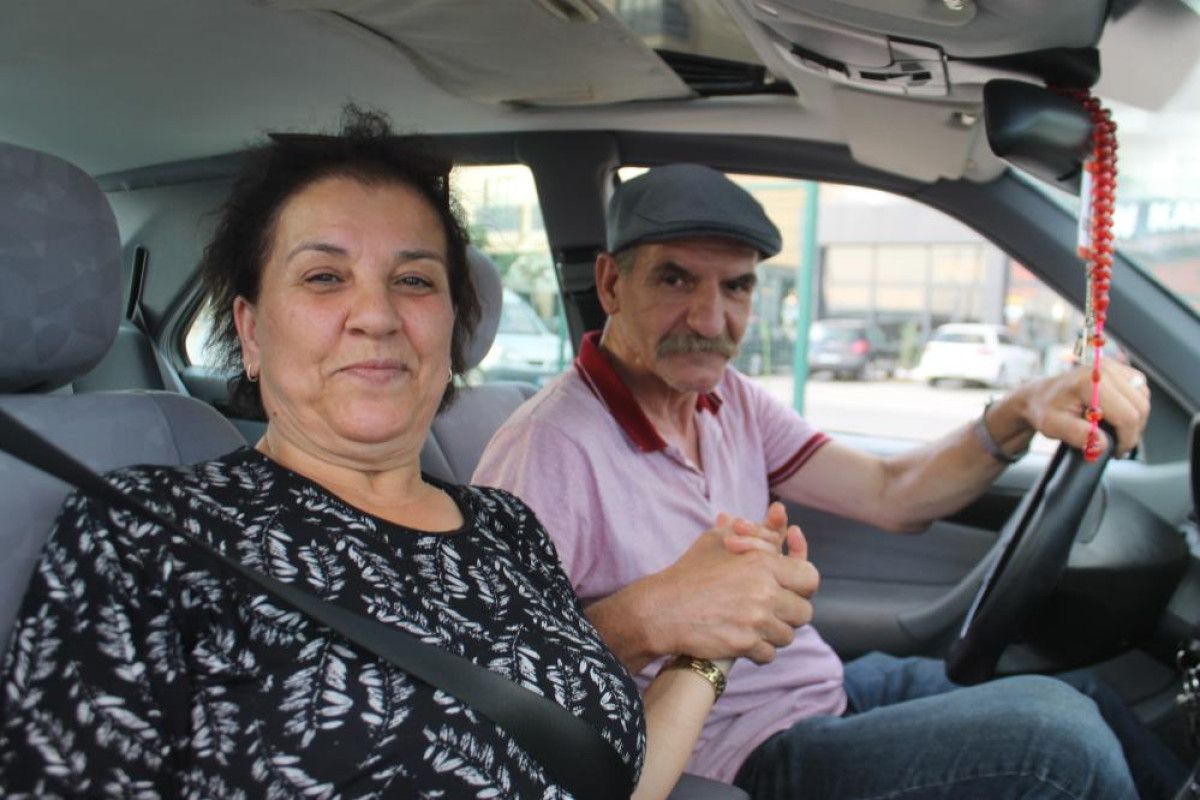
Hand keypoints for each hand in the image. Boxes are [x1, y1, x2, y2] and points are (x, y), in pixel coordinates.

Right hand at [643, 507, 817, 664]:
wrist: (663, 609)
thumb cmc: (689, 572)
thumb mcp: (717, 540)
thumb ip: (753, 531)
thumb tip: (777, 521)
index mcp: (763, 564)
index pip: (809, 577)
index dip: (804, 583)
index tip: (794, 587)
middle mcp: (765, 592)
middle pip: (803, 611)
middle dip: (791, 611)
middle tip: (776, 610)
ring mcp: (756, 621)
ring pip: (788, 635)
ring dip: (776, 632)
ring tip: (758, 625)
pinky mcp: (745, 645)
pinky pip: (770, 654)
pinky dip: (761, 650)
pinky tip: (748, 642)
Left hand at [1021, 359, 1149, 455]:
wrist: (1038, 395)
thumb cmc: (1044, 409)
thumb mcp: (1053, 426)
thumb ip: (1078, 435)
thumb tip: (1104, 443)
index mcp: (1090, 382)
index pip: (1127, 416)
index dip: (1126, 439)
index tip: (1116, 451)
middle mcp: (1105, 370)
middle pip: (1140, 407)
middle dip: (1132, 431)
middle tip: (1117, 444)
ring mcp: (1113, 366)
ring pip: (1144, 399)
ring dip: (1135, 419)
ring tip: (1116, 430)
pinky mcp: (1119, 369)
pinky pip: (1140, 391)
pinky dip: (1135, 406)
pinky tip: (1119, 416)